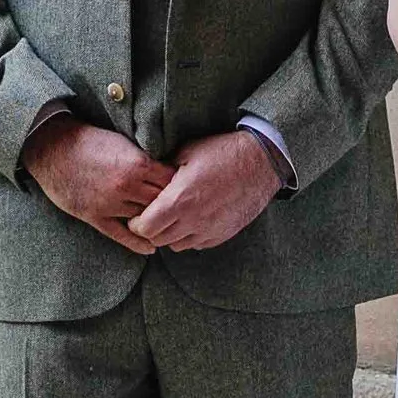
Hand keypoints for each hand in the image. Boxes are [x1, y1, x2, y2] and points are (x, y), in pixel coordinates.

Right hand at [24, 114, 170, 254]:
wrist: (53, 147)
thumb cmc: (90, 140)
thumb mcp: (124, 142)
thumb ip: (145, 159)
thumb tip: (168, 169)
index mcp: (138, 164)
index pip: (172, 181)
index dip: (180, 185)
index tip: (184, 188)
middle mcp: (127, 186)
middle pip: (162, 203)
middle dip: (171, 205)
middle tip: (180, 210)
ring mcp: (111, 203)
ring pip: (144, 220)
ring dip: (155, 222)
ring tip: (167, 226)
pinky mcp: (95, 216)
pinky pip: (121, 235)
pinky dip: (137, 243)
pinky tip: (150, 247)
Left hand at [131, 128, 284, 254]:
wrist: (260, 161)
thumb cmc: (222, 151)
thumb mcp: (186, 152)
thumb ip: (163, 171)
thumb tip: (147, 179)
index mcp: (179, 199)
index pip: (145, 228)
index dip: (136, 223)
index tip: (137, 215)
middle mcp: (193, 220)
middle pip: (158, 240)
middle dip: (151, 230)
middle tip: (152, 216)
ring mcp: (209, 230)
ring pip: (177, 245)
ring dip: (171, 235)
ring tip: (173, 217)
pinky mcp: (222, 234)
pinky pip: (197, 244)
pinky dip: (190, 236)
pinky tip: (193, 219)